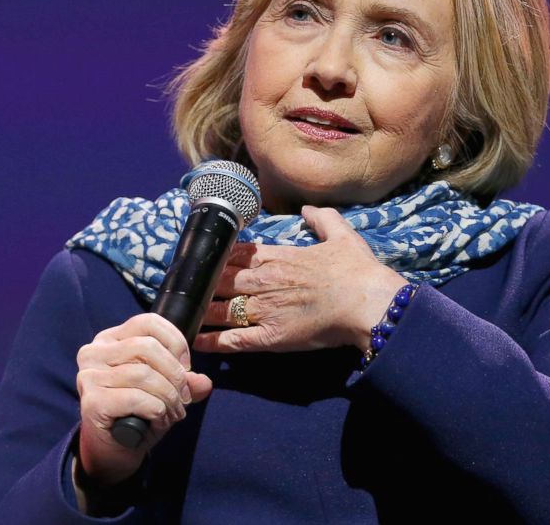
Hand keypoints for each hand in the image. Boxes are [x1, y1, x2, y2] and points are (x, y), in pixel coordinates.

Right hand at [74, 313, 213, 487]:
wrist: (114, 449)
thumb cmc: (138, 411)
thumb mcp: (166, 388)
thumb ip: (185, 380)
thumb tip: (204, 383)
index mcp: (111, 339)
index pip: (149, 322)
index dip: (175, 342)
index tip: (186, 366)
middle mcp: (94, 352)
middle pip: (148, 347)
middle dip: (175, 374)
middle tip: (184, 396)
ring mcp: (89, 376)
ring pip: (143, 373)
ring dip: (168, 396)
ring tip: (175, 411)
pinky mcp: (91, 401)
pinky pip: (135, 398)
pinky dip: (156, 409)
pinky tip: (159, 419)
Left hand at [193, 205, 406, 353]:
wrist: (368, 303)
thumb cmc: (357, 270)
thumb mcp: (342, 235)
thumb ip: (323, 219)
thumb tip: (308, 209)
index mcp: (278, 257)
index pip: (236, 254)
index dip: (217, 258)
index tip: (204, 260)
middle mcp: (264, 281)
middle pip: (220, 280)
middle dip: (201, 283)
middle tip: (183, 286)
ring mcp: (264, 310)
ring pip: (220, 309)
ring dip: (200, 311)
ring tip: (181, 314)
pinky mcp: (269, 337)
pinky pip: (232, 340)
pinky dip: (211, 340)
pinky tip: (194, 340)